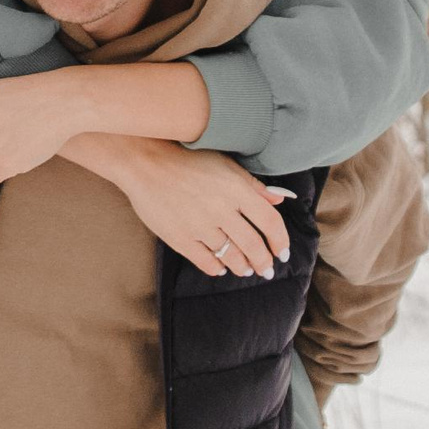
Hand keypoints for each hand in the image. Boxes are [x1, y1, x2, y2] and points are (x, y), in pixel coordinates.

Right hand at [61, 133, 291, 277]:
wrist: (145, 163)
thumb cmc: (187, 159)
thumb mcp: (225, 164)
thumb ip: (253, 185)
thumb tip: (280, 199)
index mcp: (237, 189)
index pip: (270, 222)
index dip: (281, 241)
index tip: (282, 252)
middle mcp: (222, 210)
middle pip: (253, 245)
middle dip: (264, 262)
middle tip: (267, 269)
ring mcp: (200, 226)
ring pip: (231, 256)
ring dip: (242, 266)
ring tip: (246, 269)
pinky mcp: (180, 238)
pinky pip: (205, 260)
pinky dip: (216, 268)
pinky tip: (220, 268)